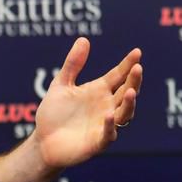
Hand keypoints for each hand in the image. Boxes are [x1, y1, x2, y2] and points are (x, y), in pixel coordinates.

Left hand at [32, 38, 141, 169]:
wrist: (43, 141)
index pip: (118, 76)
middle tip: (138, 68)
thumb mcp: (61, 85)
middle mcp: (106, 106)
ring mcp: (104, 124)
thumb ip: (72, 64)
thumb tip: (84, 39)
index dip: (128, 64)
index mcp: (99, 91)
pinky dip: (110, 125)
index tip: (137, 52)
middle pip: (126, 92)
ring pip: (124, 113)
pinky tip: (109, 114)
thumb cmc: (54, 113)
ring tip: (132, 91)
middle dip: (134, 80)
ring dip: (130, 103)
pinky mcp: (97, 142)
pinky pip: (108, 134)